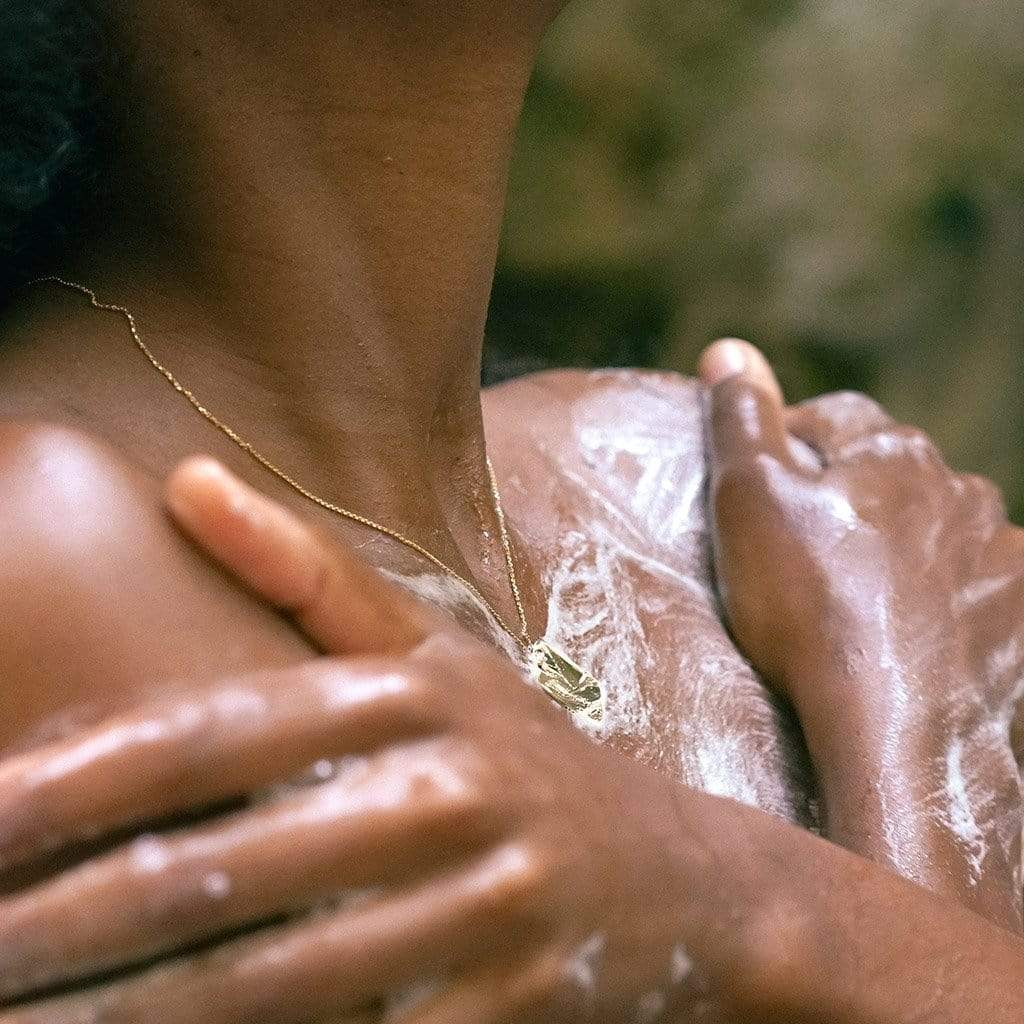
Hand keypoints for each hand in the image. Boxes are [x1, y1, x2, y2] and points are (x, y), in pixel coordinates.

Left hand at [0, 459, 703, 1023]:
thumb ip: (311, 572)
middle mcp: (451, 790)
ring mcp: (487, 907)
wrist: (685, 878)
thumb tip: (185, 475)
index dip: (77, 782)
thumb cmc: (529, 755)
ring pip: (269, 983)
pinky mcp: (513, 1005)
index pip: (213, 735)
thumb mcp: (440, 651)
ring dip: (129, 1015)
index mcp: (417, 692)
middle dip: (66, 924)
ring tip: (21, 1023)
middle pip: (221, 869)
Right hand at [699, 339, 1023, 926]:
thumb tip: (727, 348)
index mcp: (891, 453)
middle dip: (854, 488)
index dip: (790, 440)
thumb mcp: (748, 502)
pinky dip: (953, 593)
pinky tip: (921, 626)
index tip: (762, 480)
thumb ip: (739, 420)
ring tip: (863, 592)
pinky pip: (983, 585)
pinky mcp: (1020, 615)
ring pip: (942, 526)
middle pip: (894, 469)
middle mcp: (958, 489)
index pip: (834, 417)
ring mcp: (999, 554)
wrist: (896, 731)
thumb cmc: (809, 609)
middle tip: (808, 541)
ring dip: (907, 540)